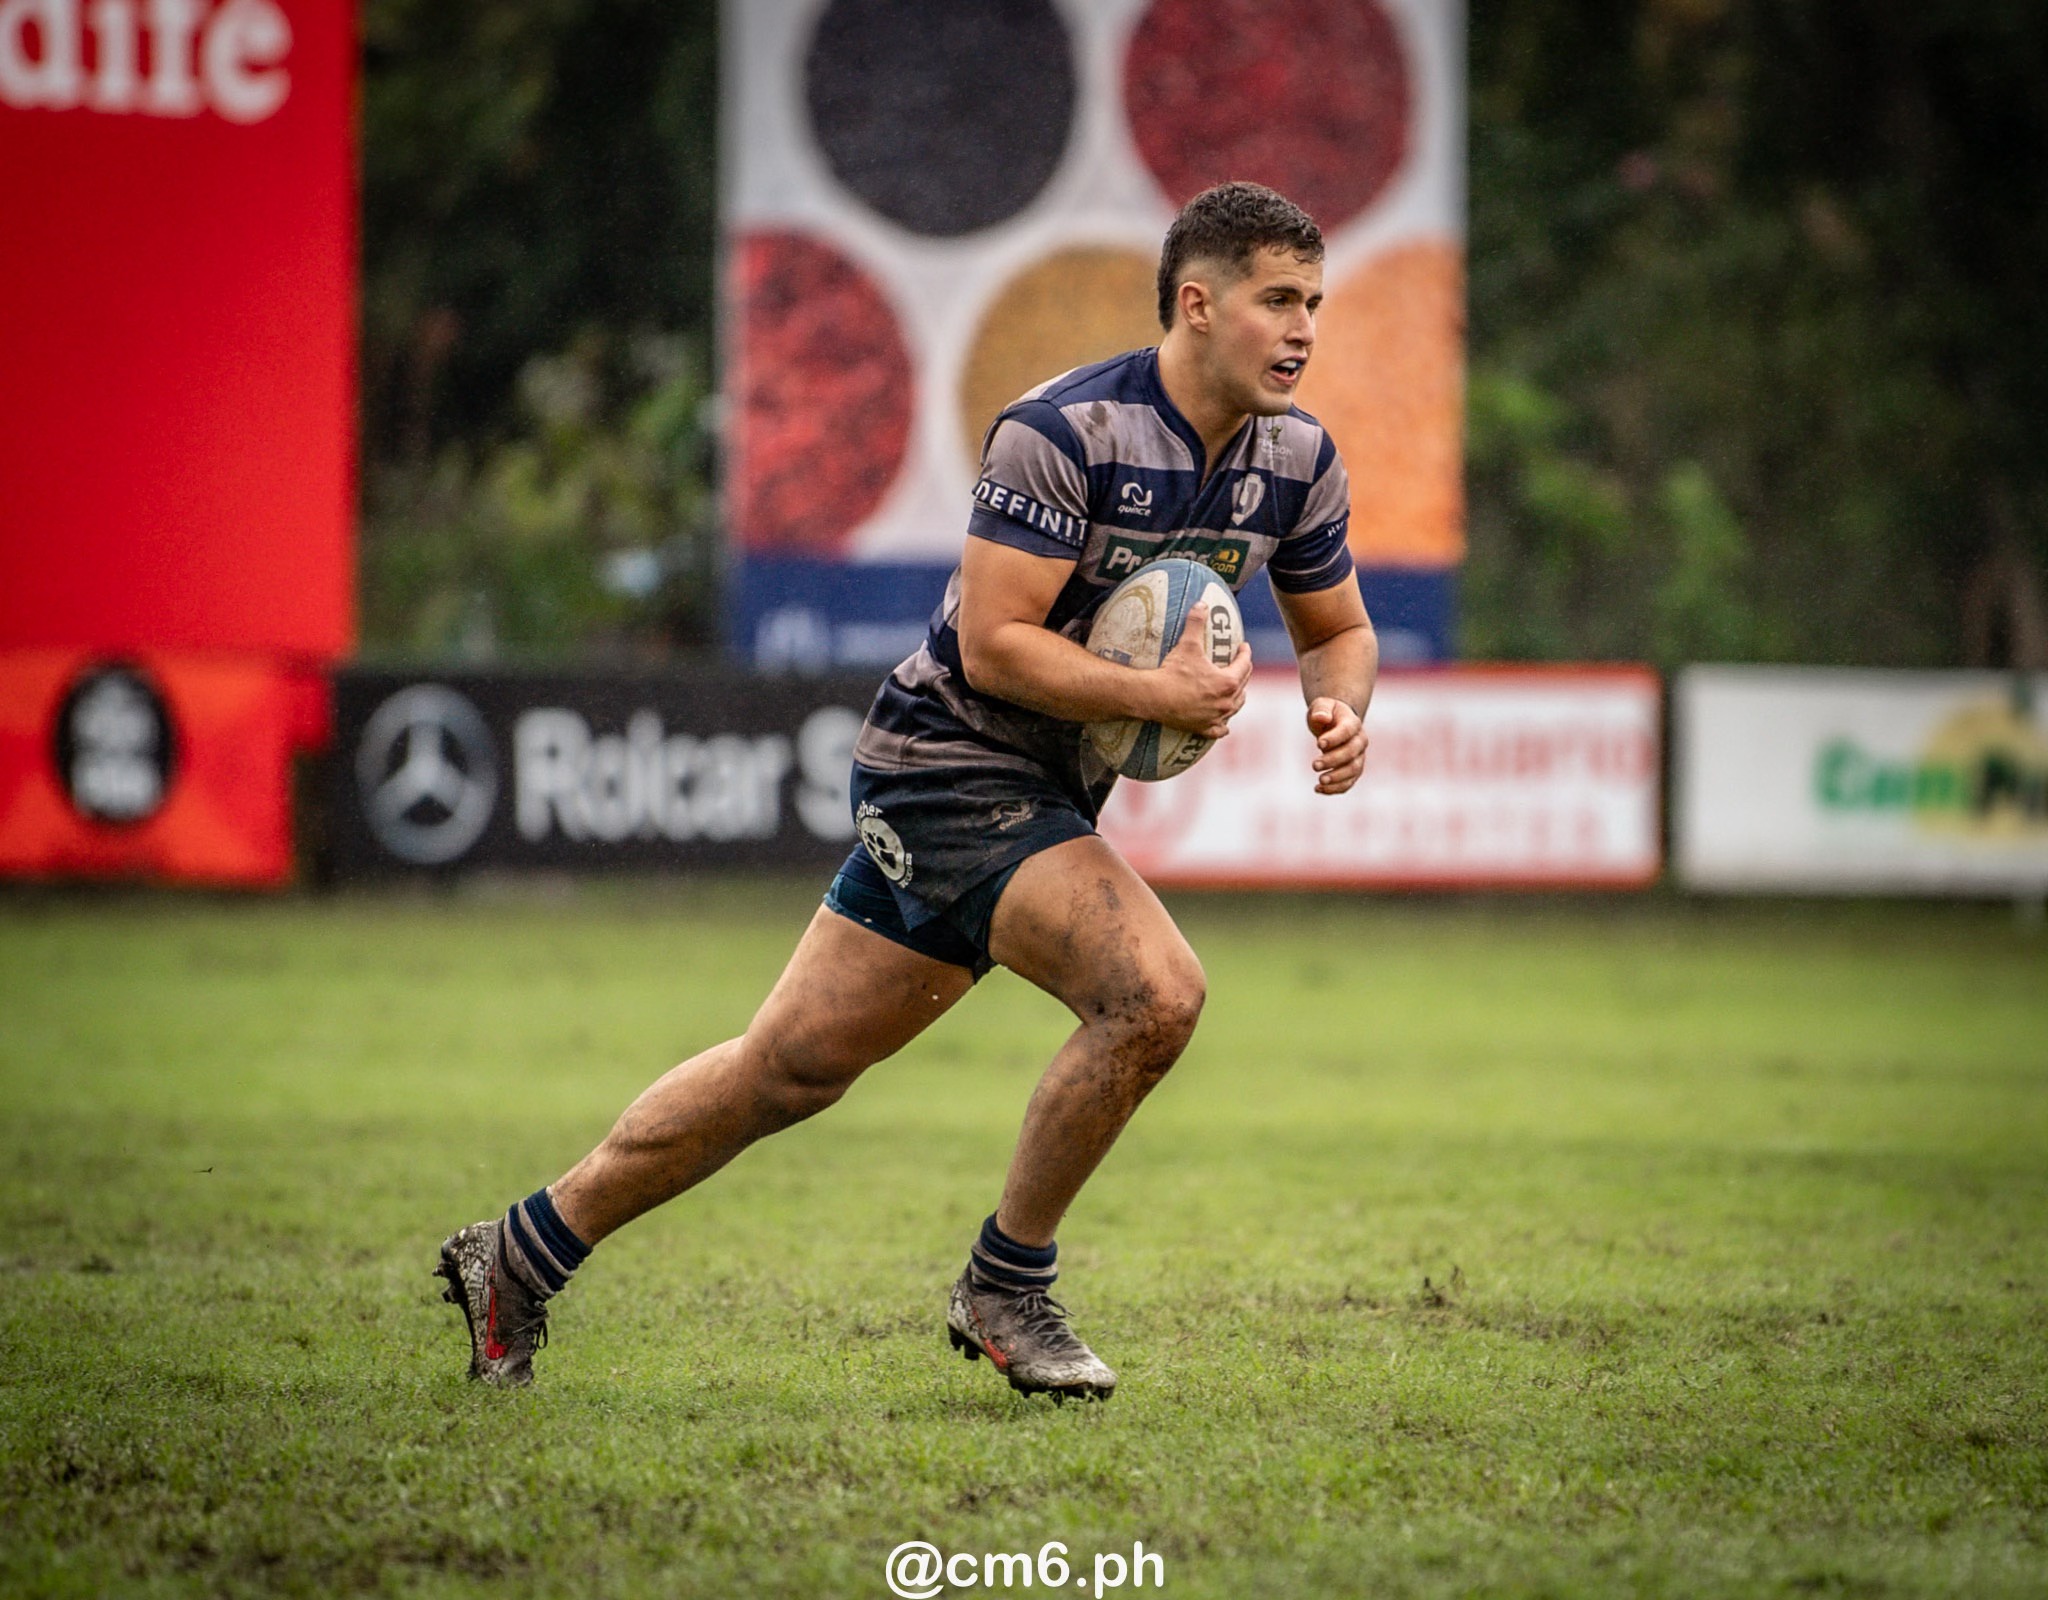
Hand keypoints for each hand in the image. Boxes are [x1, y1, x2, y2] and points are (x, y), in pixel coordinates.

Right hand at [1143, 605, 1251, 738]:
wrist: (1154, 698)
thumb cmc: (1173, 672)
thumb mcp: (1187, 644)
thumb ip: (1196, 622)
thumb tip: (1202, 603)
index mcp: (1228, 682)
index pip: (1244, 665)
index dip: (1245, 653)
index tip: (1243, 646)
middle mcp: (1226, 702)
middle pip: (1242, 686)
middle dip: (1243, 674)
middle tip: (1239, 665)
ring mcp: (1216, 717)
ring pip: (1235, 708)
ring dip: (1237, 698)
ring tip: (1235, 692)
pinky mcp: (1203, 729)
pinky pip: (1219, 730)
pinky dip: (1223, 726)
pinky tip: (1224, 725)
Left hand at [1306, 697, 1365, 793]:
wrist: (1336, 722)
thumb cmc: (1327, 713)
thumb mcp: (1322, 705)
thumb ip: (1321, 709)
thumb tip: (1321, 718)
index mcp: (1353, 723)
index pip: (1347, 731)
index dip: (1335, 738)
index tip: (1318, 744)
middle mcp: (1360, 741)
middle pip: (1351, 753)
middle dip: (1333, 760)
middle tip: (1314, 765)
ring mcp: (1359, 757)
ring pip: (1353, 770)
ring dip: (1337, 777)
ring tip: (1320, 782)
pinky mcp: (1353, 770)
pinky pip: (1348, 782)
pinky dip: (1335, 788)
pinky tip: (1318, 789)